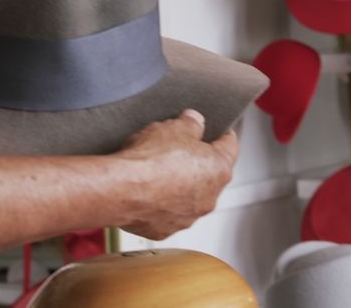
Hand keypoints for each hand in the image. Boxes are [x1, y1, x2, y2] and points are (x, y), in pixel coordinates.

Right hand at [113, 109, 238, 239]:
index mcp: (218, 169)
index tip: (218, 130)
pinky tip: (143, 190)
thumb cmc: (150, 160)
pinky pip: (165, 213)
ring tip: (154, 171)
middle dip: (195, 162)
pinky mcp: (163, 229)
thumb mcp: (173, 127)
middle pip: (208, 175)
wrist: (121, 190)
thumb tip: (194, 121)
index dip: (222, 135)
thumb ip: (190, 124)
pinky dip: (157, 203)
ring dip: (177, 186)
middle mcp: (208, 198)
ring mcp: (186, 217)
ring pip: (187, 198)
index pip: (230, 147)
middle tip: (175, 149)